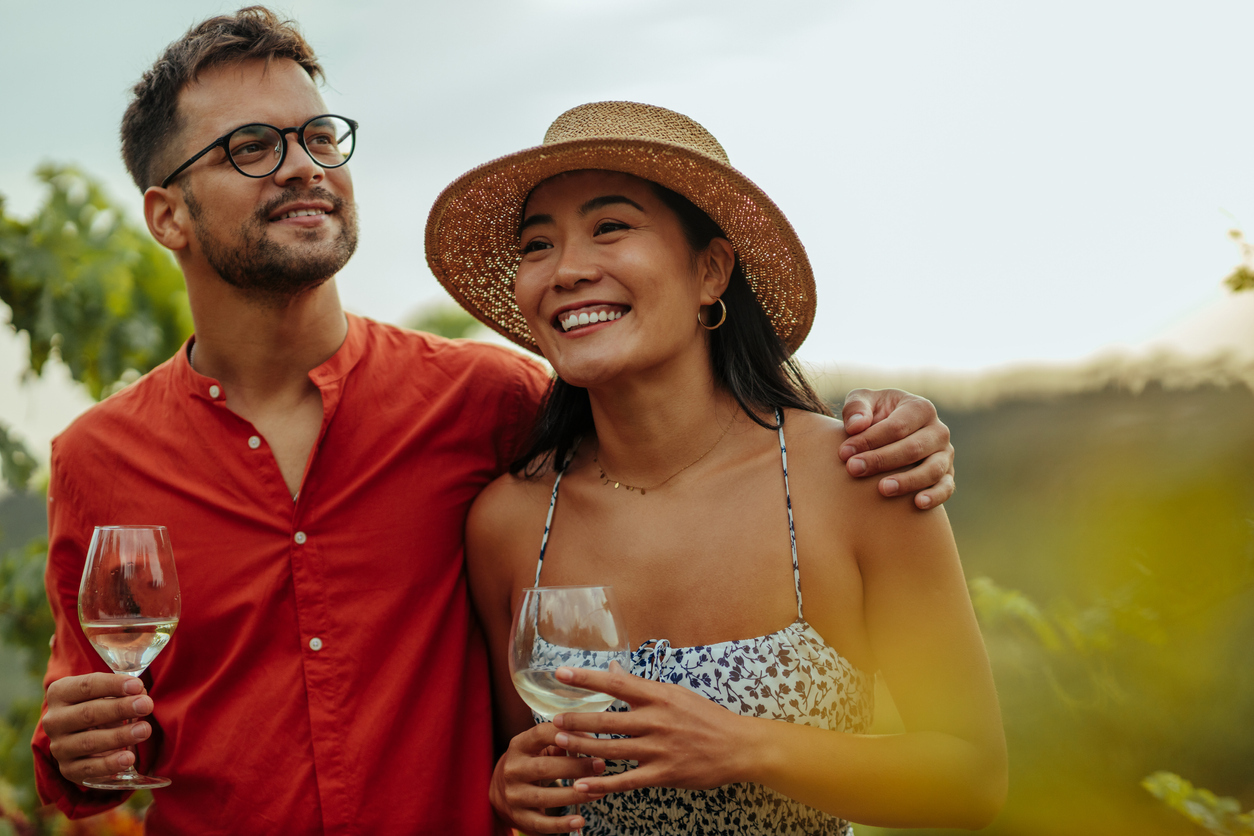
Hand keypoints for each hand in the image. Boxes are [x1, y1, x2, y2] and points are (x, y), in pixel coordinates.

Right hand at [42, 673, 152, 784]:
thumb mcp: (106, 693)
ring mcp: (59, 747)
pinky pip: (88, 769)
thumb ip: (122, 690)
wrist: (83, 736)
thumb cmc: (100, 705)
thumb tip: (141, 694)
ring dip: (119, 736)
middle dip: (120, 709)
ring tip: (144, 730)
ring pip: (89, 742)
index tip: (138, 686)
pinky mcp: (68, 769)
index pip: (86, 686)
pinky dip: (109, 764)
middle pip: (88, 713)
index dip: (113, 685)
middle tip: (146, 705)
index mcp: (60, 693)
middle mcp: (54, 720)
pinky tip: (129, 758)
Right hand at [490, 721, 605, 833]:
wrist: (501, 789)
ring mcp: (514, 795)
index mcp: (519, 746)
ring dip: (574, 796)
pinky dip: (561, 824)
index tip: (591, 739)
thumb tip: (589, 740)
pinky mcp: (519, 817)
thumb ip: (561, 741)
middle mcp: (513, 769)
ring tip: (598, 792)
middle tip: (600, 766)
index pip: (541, 734)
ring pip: (544, 797)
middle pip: (544, 768)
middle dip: (576, 767)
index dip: (566, 735)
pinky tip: (580, 821)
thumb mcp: (539, 747)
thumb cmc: (531, 761)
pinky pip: (541, 823)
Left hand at [549, 666, 744, 796]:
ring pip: (613, 749)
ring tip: (560, 742)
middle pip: (608, 719)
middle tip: (553, 718)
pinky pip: (627, 780)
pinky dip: (603, 784)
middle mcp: (657, 720)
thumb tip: (614, 669)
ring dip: (584, 746)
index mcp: (660, 696)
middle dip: (578, 719)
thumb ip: (642, 686)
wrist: (739, 746)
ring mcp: (660, 749)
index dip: (587, 678)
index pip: (617, 683)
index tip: (562, 672)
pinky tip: (583, 785)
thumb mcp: (676, 694)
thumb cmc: (706, 717)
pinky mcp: (664, 774)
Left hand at [839, 388, 954, 508]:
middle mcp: (938, 431)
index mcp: (920, 408)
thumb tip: (856, 426)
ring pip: (932, 469)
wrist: (888, 434)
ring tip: (882, 489)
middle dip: (881, 460)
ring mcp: (945, 454)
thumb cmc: (873, 415)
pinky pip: (946, 488)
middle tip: (853, 469)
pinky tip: (917, 503)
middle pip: (913, 448)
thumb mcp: (863, 402)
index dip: (869, 440)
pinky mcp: (947, 475)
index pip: (896, 426)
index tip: (844, 452)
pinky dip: (935, 496)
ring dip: (907, 481)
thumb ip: (856, 408)